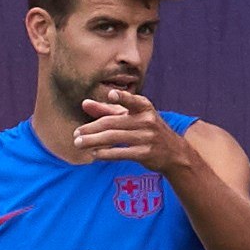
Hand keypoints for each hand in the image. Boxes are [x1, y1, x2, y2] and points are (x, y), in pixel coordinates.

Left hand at [73, 88, 195, 174]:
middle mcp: (147, 120)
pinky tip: (95, 154)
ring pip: (114, 138)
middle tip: (75, 134)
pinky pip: (122, 153)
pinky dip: (107, 153)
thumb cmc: (147, 130)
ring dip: (94, 141)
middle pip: (113, 123)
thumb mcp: (131, 116)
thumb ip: (107, 110)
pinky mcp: (146, 153)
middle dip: (91, 129)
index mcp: (143, 106)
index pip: (131, 101)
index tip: (111, 95)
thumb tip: (84, 104)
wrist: (173, 152)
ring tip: (79, 143)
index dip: (122, 97)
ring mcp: (147, 137)